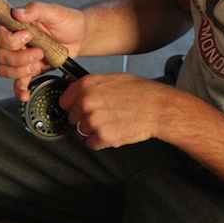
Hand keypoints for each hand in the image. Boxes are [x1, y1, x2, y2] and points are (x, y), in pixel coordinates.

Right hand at [0, 2, 86, 101]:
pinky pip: (17, 83)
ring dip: (21, 71)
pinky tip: (25, 94)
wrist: (80, 37)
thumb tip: (16, 12)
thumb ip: (35, 9)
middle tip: (39, 52)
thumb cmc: (67, 21)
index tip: (28, 36)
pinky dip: (20, 90)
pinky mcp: (27, 71)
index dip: (11, 40)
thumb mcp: (53, 12)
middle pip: (1, 55)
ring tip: (38, 64)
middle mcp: (12, 42)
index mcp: (14, 26)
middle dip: (20, 58)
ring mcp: (18, 58)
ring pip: (5, 70)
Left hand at [60, 73, 185, 148]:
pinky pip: (92, 144)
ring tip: (112, 122)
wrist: (159, 108)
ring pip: (81, 132)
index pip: (64, 101)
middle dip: (84, 119)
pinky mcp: (102, 137)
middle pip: (72, 119)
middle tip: (103, 116)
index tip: (79, 109)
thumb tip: (76, 92)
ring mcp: (93, 120)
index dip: (72, 106)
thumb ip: (91, 86)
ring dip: (94, 131)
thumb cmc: (141, 92)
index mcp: (87, 84)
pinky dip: (102, 141)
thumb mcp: (113, 79)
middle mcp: (87, 101)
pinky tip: (115, 131)